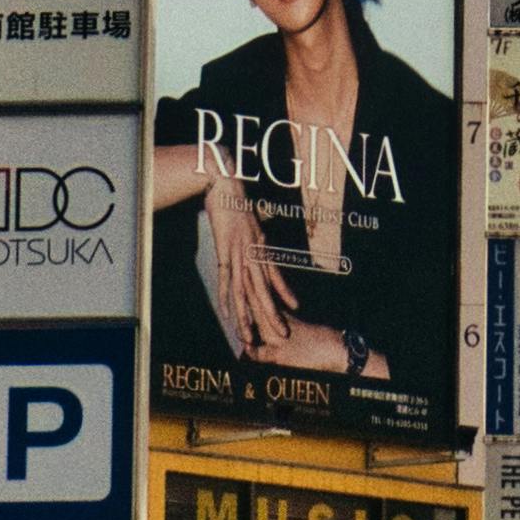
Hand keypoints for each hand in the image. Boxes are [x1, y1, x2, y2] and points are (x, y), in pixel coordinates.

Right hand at [198, 157, 289, 356]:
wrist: (225, 182)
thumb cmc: (236, 200)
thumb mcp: (250, 220)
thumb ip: (254, 234)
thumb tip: (258, 238)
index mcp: (261, 247)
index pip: (275, 276)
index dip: (285, 293)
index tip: (295, 309)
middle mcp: (254, 253)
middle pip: (264, 291)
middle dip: (272, 316)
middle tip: (282, 336)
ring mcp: (239, 254)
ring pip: (246, 292)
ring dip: (248, 317)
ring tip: (252, 337)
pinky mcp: (224, 252)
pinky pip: (226, 280)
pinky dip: (226, 298)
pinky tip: (228, 315)